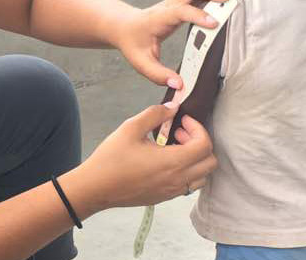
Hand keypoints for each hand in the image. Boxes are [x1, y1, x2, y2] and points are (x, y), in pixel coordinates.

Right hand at [61, 103, 216, 215]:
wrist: (95, 187)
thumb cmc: (111, 158)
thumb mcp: (131, 127)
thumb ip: (155, 114)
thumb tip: (172, 107)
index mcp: (172, 162)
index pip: (204, 145)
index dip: (198, 127)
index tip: (182, 120)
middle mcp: (177, 180)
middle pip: (210, 162)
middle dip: (200, 142)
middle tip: (179, 132)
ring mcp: (172, 191)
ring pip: (202, 176)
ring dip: (195, 159)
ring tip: (174, 147)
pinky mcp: (164, 197)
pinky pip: (188, 185)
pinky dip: (187, 170)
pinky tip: (166, 160)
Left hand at [112, 0, 233, 84]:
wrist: (124, 26)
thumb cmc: (133, 43)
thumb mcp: (141, 63)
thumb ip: (158, 74)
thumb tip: (178, 84)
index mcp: (158, 19)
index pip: (178, 12)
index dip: (196, 16)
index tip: (213, 23)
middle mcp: (167, 6)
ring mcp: (174, 1)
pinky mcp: (180, 1)